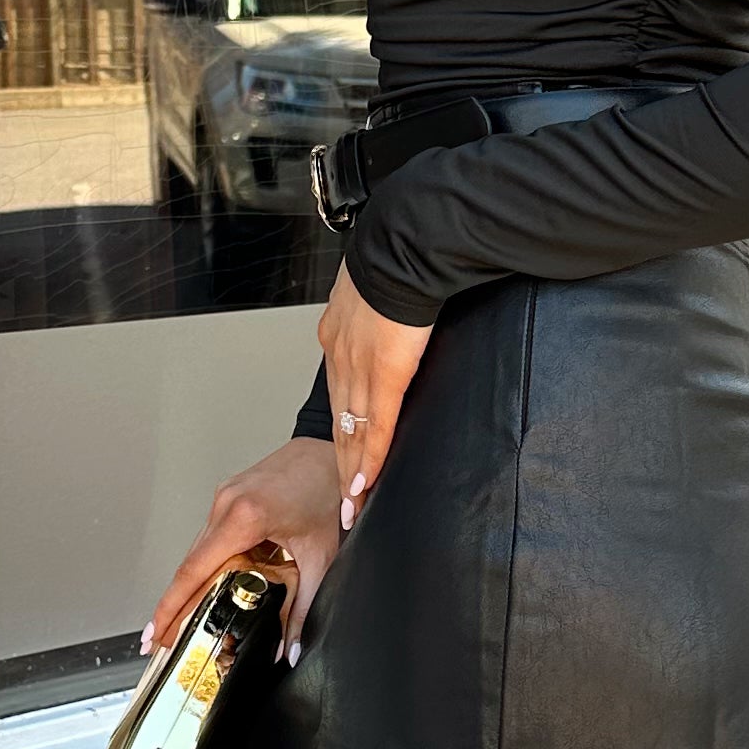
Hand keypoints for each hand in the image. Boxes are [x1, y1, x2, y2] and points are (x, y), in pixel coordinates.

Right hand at [147, 432, 346, 663]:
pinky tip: (204, 588)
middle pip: (189, 566)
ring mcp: (223, 498)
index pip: (195, 572)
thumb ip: (305, 606)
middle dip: (172, 606)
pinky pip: (208, 538)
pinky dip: (203, 566)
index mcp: (245, 517)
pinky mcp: (227, 498)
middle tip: (160, 640)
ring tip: (179, 622)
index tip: (156, 633)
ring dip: (188, 587)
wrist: (330, 451)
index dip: (171, 608)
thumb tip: (293, 646)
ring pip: (196, 553)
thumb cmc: (328, 490)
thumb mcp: (319, 556)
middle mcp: (225, 504)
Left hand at [318, 262, 433, 530]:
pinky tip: (364, 487)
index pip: (340, 393)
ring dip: (351, 474)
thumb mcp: (384, 284)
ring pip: (351, 433)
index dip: (342, 428)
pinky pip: (375, 427)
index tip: (343, 454)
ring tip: (350, 508)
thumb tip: (403, 319)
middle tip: (340, 502)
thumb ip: (388, 310)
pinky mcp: (384, 374)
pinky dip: (369, 461)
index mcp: (340, 333)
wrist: (409, 241)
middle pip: (340, 422)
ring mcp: (360, 367)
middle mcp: (341, 355)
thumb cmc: (406, 252)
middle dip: (340, 465)